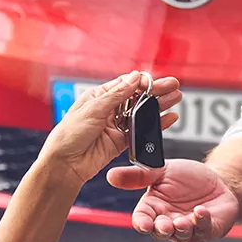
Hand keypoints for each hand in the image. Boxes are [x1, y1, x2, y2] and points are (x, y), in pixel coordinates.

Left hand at [35, 72, 181, 190]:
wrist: (64, 164)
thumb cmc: (70, 133)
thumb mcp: (93, 109)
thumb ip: (117, 95)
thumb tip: (134, 77)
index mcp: (99, 97)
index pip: (125, 84)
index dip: (142, 82)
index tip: (156, 81)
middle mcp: (109, 109)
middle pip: (137, 97)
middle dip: (156, 91)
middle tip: (174, 85)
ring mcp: (116, 126)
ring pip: (142, 113)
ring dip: (159, 106)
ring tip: (177, 98)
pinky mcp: (121, 141)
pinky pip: (141, 131)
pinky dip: (156, 125)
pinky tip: (169, 118)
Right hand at [105, 157, 239, 241]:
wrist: (216, 179)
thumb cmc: (187, 178)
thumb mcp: (161, 171)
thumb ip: (138, 176)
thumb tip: (111, 175)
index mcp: (153, 209)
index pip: (142, 220)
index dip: (142, 223)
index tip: (144, 223)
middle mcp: (168, 221)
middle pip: (161, 233)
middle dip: (163, 230)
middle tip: (165, 225)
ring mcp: (188, 229)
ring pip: (182, 236)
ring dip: (182, 229)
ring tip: (184, 220)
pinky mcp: (207, 229)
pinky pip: (203, 230)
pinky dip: (202, 221)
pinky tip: (201, 211)